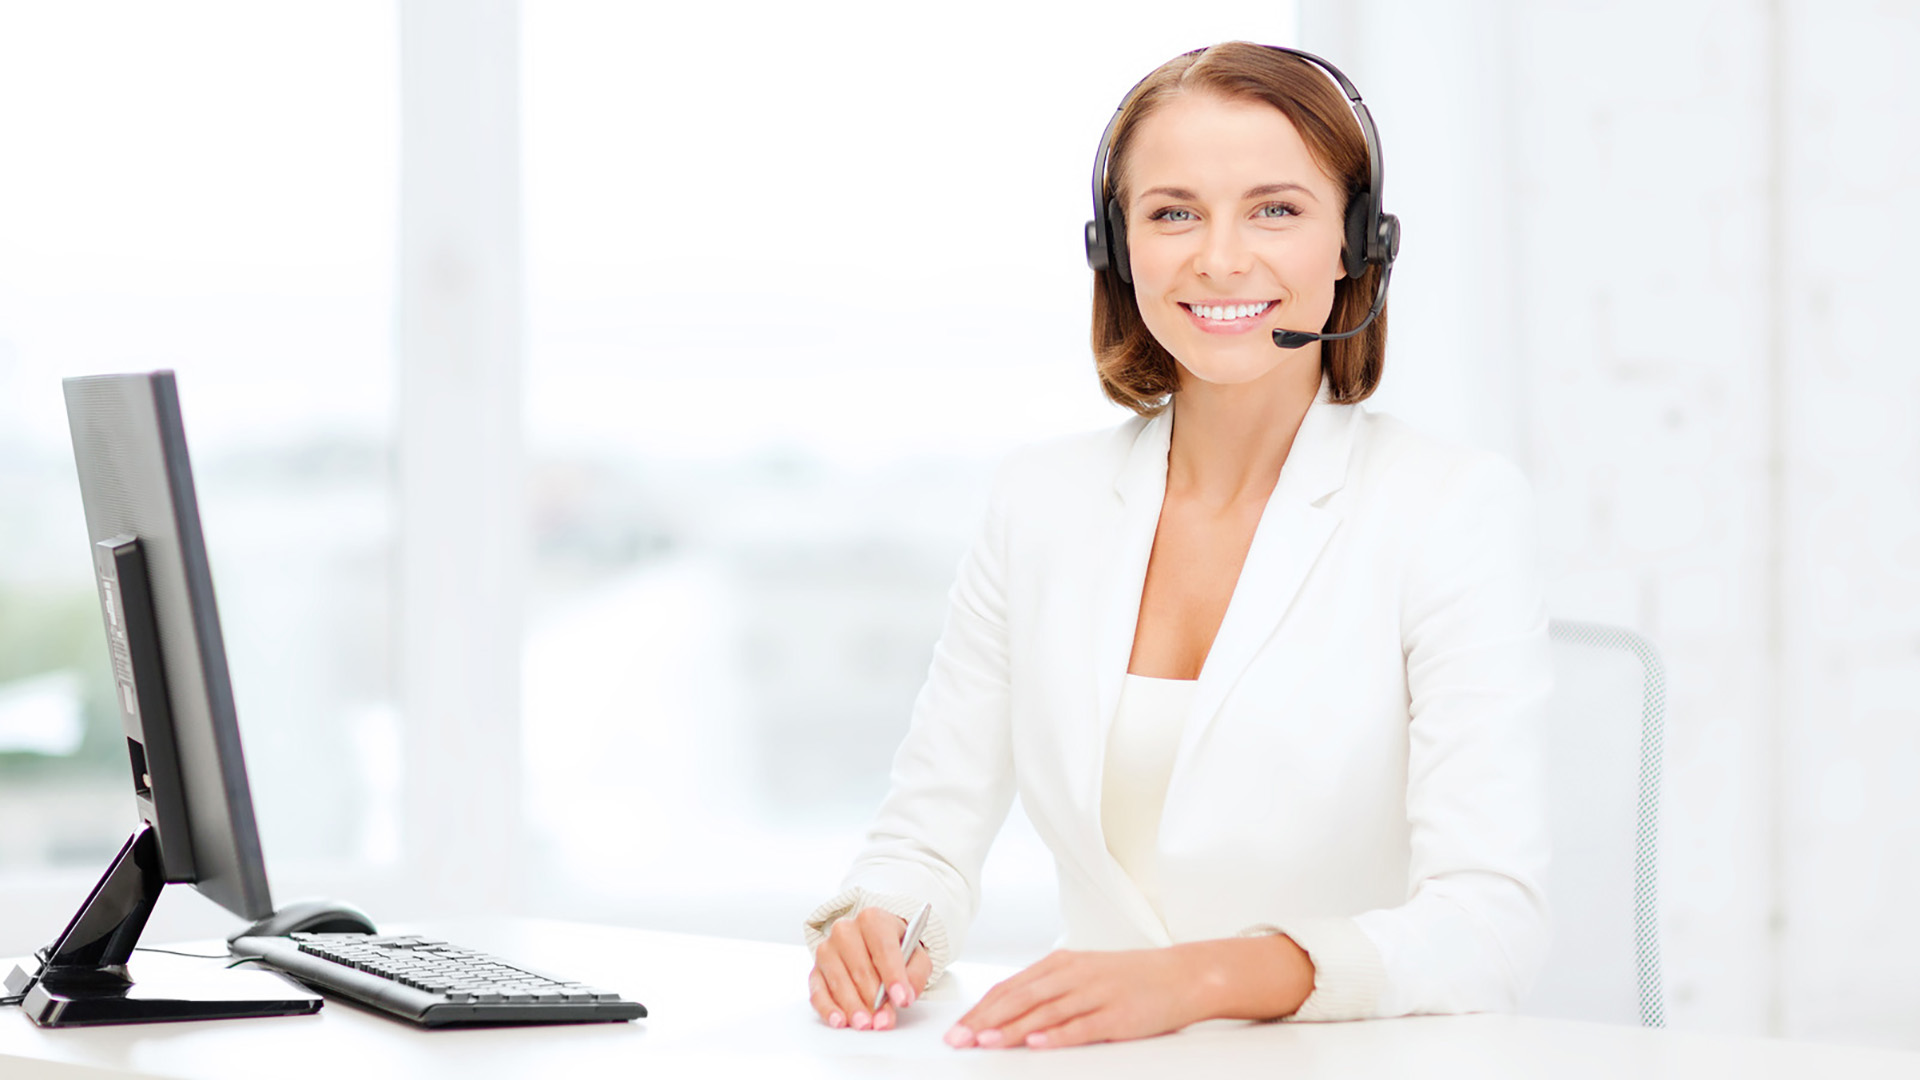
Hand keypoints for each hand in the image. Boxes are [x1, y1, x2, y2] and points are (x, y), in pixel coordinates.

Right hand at [808, 907, 932, 1031]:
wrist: (872, 942)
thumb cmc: (893, 948)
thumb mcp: (915, 955)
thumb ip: (916, 974)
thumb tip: (906, 996)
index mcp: (872, 919)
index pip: (883, 948)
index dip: (893, 976)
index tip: (901, 999)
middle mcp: (845, 930)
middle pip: (860, 968)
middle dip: (874, 999)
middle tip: (885, 1020)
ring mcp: (827, 949)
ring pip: (839, 981)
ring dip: (853, 1006)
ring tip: (866, 1024)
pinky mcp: (816, 970)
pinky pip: (818, 991)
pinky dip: (828, 1008)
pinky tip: (839, 1020)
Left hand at [945, 947, 1210, 1049]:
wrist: (1182, 975)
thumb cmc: (1131, 977)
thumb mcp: (1084, 974)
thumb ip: (1049, 989)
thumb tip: (1009, 1011)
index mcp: (1061, 964)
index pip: (1010, 987)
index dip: (981, 1008)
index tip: (958, 1026)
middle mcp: (1074, 975)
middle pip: (1020, 998)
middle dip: (985, 1020)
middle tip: (959, 1039)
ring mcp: (1095, 994)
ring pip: (1045, 1011)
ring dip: (1012, 1028)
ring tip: (986, 1042)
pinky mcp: (1117, 1015)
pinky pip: (1082, 1026)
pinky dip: (1057, 1035)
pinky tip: (1038, 1042)